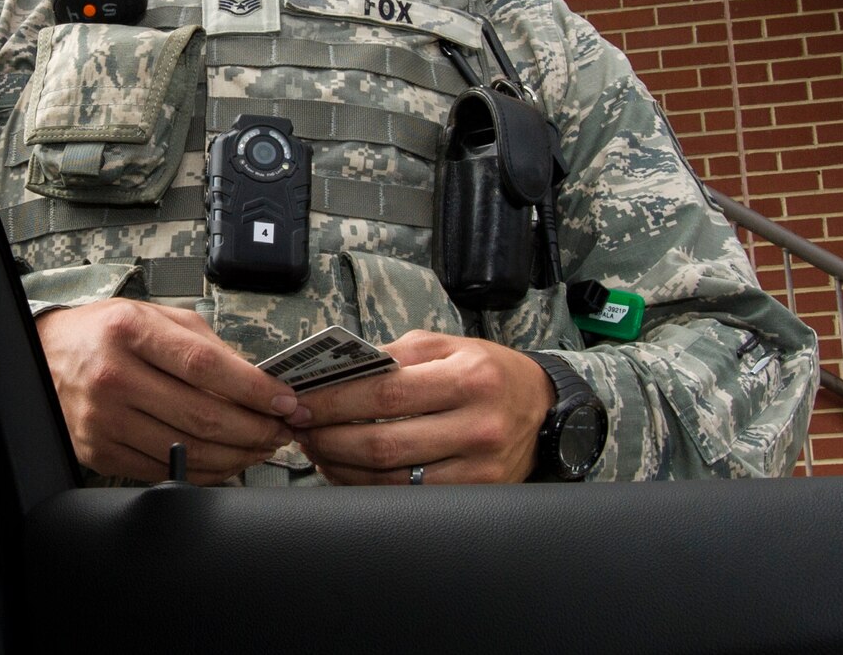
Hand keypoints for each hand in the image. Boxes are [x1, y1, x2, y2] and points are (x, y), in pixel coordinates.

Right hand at [35, 299, 305, 482]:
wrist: (45, 355)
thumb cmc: (105, 333)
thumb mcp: (153, 316)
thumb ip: (204, 344)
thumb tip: (257, 382)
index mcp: (130, 332)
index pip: (206, 367)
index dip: (254, 389)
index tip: (285, 401)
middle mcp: (113, 376)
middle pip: (202, 415)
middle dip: (256, 428)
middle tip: (281, 429)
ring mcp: (104, 419)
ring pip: (188, 450)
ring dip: (237, 454)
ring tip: (261, 446)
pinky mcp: (99, 452)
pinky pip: (164, 470)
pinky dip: (205, 471)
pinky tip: (225, 461)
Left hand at [291, 330, 555, 484]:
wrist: (543, 408)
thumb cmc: (486, 371)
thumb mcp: (445, 346)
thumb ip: (392, 355)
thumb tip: (334, 371)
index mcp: (468, 378)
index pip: (385, 393)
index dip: (335, 401)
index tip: (300, 401)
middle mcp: (477, 426)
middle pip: (383, 443)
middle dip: (329, 437)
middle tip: (299, 428)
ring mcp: (479, 468)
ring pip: (392, 478)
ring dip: (342, 466)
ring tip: (316, 448)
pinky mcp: (476, 493)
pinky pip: (408, 496)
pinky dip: (368, 486)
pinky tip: (347, 470)